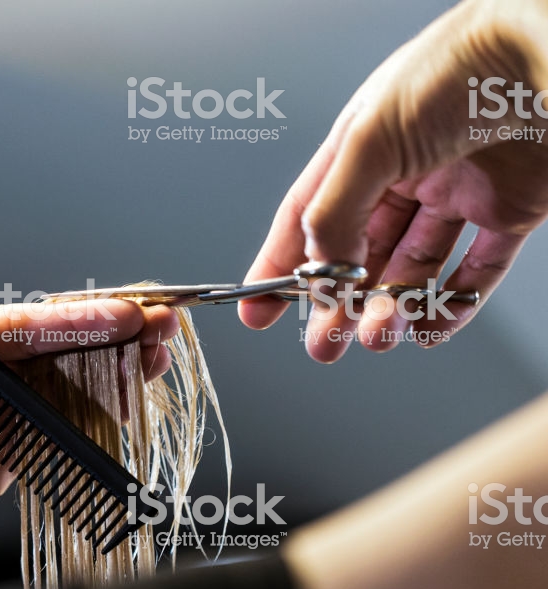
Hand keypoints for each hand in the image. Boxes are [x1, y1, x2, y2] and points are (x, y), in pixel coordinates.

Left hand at [0, 289, 177, 570]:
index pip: (18, 325)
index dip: (73, 319)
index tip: (121, 314)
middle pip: (54, 345)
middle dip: (111, 331)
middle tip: (162, 323)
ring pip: (64, 381)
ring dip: (114, 366)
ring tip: (160, 354)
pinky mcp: (2, 456)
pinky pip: (55, 430)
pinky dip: (96, 414)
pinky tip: (129, 400)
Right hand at [239, 0, 547, 361]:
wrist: (547, 54)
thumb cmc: (458, 69)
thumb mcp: (370, 139)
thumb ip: (334, 208)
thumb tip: (318, 270)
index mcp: (359, 151)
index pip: (307, 218)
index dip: (280, 268)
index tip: (258, 313)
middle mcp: (403, 174)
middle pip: (359, 255)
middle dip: (337, 305)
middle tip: (325, 344)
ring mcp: (457, 194)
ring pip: (413, 270)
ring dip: (390, 310)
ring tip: (379, 335)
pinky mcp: (510, 209)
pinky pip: (478, 271)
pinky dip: (454, 305)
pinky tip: (432, 326)